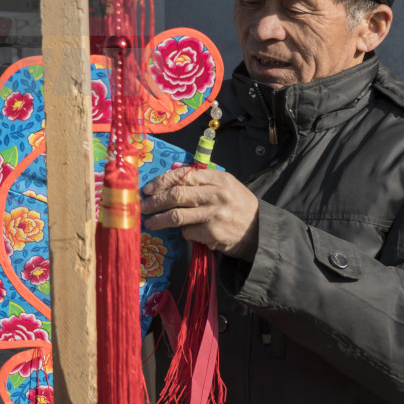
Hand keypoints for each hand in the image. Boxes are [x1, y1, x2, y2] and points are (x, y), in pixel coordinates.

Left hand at [141, 166, 259, 260]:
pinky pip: (188, 232)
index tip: (149, 188)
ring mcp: (214, 214)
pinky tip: (185, 233)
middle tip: (143, 206)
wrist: (261, 231)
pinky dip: (183, 233)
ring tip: (150, 222)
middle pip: (176, 195)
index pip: (183, 176)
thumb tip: (172, 169)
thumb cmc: (239, 204)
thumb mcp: (225, 184)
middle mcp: (216, 194)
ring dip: (159, 220)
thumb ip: (200, 177)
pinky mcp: (213, 233)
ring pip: (177, 216)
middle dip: (156, 201)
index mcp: (218, 178)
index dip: (162, 181)